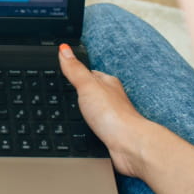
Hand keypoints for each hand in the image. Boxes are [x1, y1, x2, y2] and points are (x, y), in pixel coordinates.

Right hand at [58, 44, 157, 177]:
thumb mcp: (87, 86)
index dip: (77, 71)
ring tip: (74, 108)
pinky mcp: (110, 134)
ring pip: (97, 109)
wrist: (129, 145)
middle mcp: (112, 99)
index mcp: (108, 83)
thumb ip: (74, 69)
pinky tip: (85, 128)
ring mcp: (111, 117)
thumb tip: (64, 49)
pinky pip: (97, 126)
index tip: (66, 69)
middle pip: (94, 90)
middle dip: (81, 91)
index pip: (90, 73)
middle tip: (67, 88)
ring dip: (86, 109)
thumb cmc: (113, 115)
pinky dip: (90, 125)